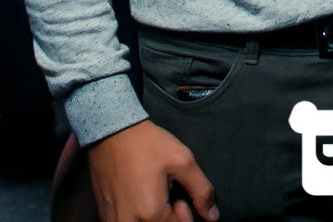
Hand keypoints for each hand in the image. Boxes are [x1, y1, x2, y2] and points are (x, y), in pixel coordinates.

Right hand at [87, 120, 218, 221]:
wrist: (111, 133)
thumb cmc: (146, 144)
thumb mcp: (182, 160)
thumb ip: (201, 191)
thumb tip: (212, 217)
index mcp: (150, 214)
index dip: (184, 215)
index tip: (180, 198)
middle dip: (170, 218)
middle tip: (168, 194)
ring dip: (153, 218)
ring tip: (153, 195)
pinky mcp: (105, 216)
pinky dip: (137, 217)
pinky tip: (140, 196)